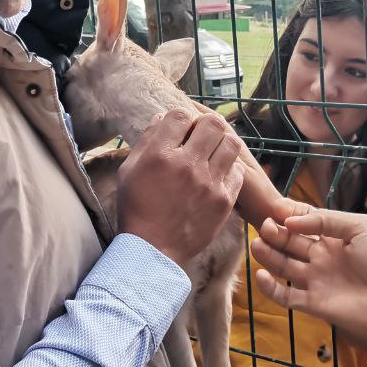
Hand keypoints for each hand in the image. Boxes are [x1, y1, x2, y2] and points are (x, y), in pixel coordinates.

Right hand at [117, 109, 243, 264]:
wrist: (152, 251)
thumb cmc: (136, 209)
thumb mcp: (129, 170)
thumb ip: (146, 141)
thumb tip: (162, 118)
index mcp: (159, 155)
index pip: (180, 115)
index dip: (182, 118)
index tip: (181, 130)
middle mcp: (187, 165)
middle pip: (212, 124)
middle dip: (206, 125)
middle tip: (201, 137)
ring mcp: (208, 183)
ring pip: (231, 143)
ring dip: (222, 144)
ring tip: (213, 153)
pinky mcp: (223, 200)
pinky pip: (238, 171)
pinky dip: (229, 169)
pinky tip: (218, 175)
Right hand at [250, 206, 366, 347]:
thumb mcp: (360, 227)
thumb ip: (326, 220)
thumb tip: (291, 220)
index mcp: (335, 238)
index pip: (305, 222)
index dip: (289, 215)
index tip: (274, 207)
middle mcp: (323, 258)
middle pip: (291, 243)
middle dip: (276, 233)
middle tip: (265, 225)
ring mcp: (317, 281)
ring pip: (284, 266)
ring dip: (268, 255)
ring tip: (256, 243)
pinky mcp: (313, 305)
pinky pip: (286, 296)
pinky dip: (270, 288)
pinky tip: (260, 274)